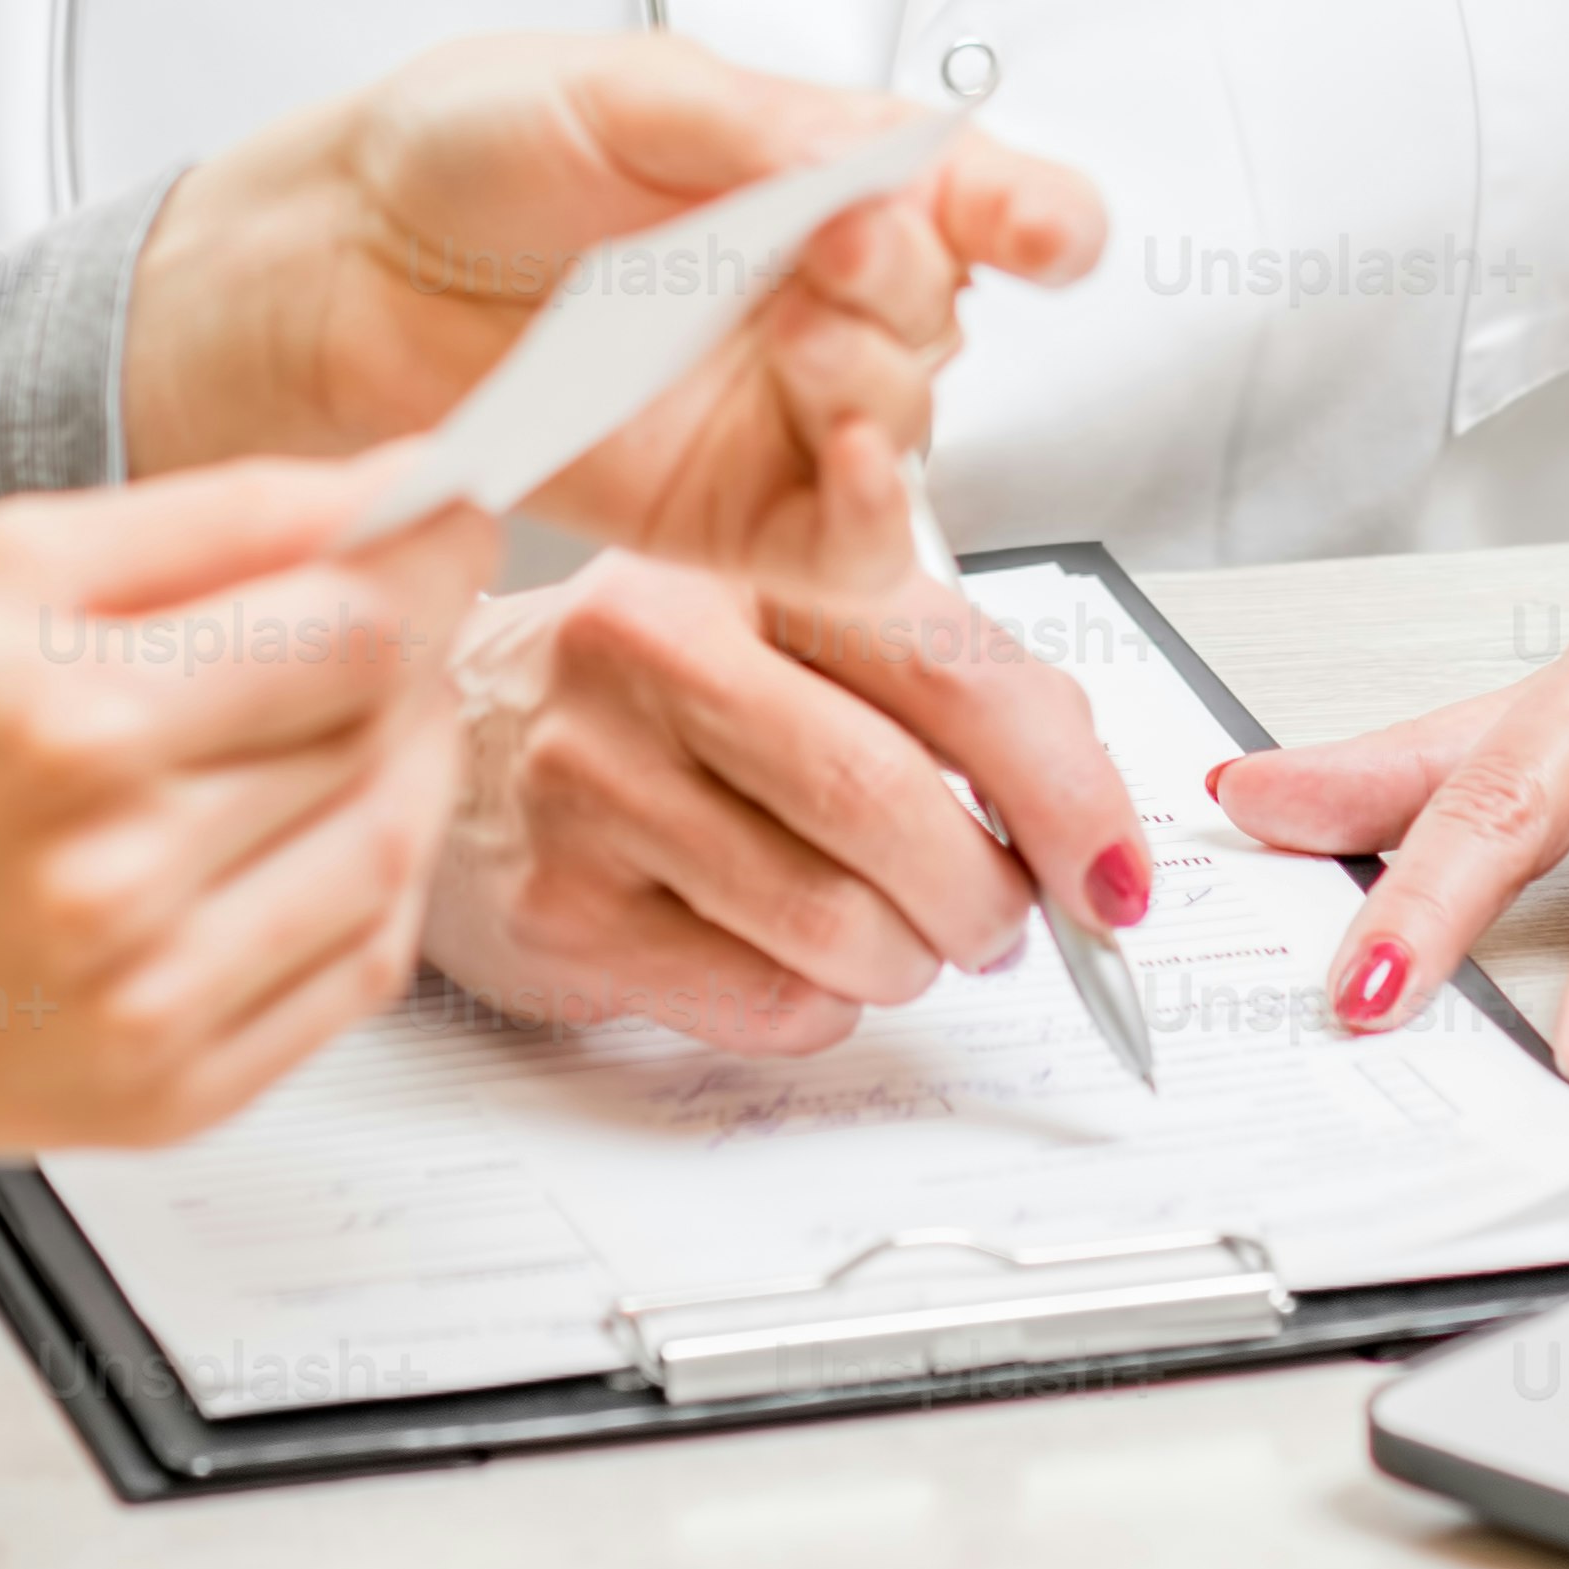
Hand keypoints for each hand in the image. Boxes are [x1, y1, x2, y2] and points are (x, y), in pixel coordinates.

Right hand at [0, 458, 504, 1155]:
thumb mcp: (6, 567)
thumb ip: (217, 515)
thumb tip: (393, 489)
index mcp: (70, 719)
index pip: (349, 630)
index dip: (421, 562)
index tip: (436, 527)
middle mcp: (118, 871)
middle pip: (377, 731)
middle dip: (407, 655)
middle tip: (377, 619)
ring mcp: (151, 999)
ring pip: (389, 851)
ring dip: (408, 766)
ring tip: (351, 719)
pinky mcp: (174, 1092)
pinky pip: (356, 974)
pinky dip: (374, 886)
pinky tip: (317, 830)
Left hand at [118, 27, 1103, 596]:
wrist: (330, 271)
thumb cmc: (456, 155)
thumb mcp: (608, 90)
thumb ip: (745, 126)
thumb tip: (865, 157)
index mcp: (811, 172)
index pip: (973, 194)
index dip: (1032, 210)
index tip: (1045, 227)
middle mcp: (812, 295)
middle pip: (944, 313)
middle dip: (910, 285)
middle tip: (837, 253)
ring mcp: (775, 412)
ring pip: (907, 427)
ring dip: (885, 391)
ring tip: (806, 348)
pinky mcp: (729, 518)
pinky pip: (844, 546)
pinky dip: (868, 516)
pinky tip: (841, 465)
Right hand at [422, 550, 1146, 1051]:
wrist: (455, 738)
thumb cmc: (658, 691)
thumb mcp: (795, 636)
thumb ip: (943, 688)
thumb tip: (1091, 818)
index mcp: (745, 565)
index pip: (952, 674)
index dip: (1067, 791)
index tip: (1114, 871)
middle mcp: (652, 650)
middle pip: (891, 804)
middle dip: (989, 897)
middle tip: (1003, 919)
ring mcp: (589, 780)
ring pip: (838, 924)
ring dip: (911, 961)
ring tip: (897, 934)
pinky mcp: (561, 907)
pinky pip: (765, 1001)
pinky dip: (824, 1003)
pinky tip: (793, 953)